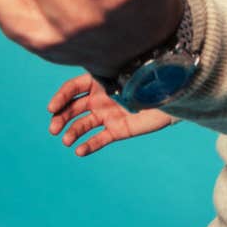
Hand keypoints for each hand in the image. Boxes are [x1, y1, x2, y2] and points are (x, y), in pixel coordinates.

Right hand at [47, 73, 174, 156]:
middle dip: (61, 118)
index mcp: (100, 81)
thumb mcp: (130, 74)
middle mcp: (100, 98)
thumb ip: (112, 76)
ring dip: (72, 133)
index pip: (73, 88)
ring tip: (67, 141)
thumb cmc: (152, 79)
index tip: (51, 109)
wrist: (174, 95)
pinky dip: (89, 145)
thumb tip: (94, 74)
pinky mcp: (117, 130)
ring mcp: (107, 115)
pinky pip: (99, 139)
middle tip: (54, 130)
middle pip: (72, 108)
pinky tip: (80, 151)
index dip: (60, 98)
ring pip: (83, 125)